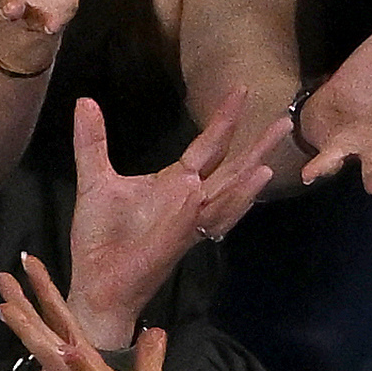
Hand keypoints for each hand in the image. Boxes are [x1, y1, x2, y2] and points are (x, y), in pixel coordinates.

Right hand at [0, 257, 175, 370]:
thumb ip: (149, 356)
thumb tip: (154, 330)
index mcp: (89, 369)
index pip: (62, 323)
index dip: (45, 294)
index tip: (26, 265)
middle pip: (46, 333)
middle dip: (23, 304)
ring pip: (53, 356)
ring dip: (32, 330)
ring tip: (8, 303)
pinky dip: (78, 368)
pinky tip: (68, 349)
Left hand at [62, 93, 285, 340]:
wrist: (94, 281)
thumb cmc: (100, 237)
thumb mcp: (95, 180)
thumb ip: (92, 141)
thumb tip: (85, 101)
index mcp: (175, 184)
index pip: (209, 146)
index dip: (225, 119)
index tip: (242, 90)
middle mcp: (189, 202)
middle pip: (231, 171)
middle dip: (257, 147)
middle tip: (286, 121)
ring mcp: (185, 225)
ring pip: (223, 201)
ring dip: (244, 186)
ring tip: (267, 166)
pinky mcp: (170, 245)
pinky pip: (191, 225)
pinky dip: (202, 211)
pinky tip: (208, 194)